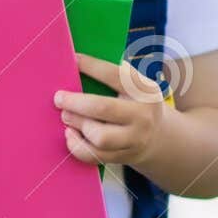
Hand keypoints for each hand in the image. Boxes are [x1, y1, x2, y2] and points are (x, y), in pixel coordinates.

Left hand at [55, 52, 167, 170]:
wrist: (158, 136)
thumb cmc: (134, 103)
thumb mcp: (134, 87)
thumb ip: (111, 78)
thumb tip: (73, 66)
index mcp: (144, 91)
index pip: (115, 75)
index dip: (92, 66)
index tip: (73, 60)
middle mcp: (142, 115)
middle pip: (102, 108)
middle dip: (75, 102)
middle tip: (59, 98)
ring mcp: (134, 139)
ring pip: (99, 136)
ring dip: (76, 124)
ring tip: (66, 116)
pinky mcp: (124, 157)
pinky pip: (94, 155)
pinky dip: (76, 145)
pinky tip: (70, 134)